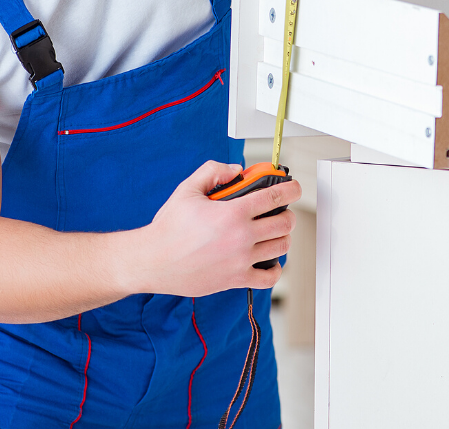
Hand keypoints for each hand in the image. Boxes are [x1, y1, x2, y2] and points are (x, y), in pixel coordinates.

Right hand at [143, 160, 301, 296]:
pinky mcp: (236, 279)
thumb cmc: (169, 227)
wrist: (153, 261)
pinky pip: (269, 277)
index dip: (291, 189)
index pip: (275, 197)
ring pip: (281, 247)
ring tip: (273, 231)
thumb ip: (214, 171)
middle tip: (280, 210)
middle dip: (287, 213)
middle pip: (285, 223)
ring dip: (283, 237)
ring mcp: (241, 260)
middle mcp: (241, 237)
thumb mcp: (188, 189)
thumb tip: (237, 170)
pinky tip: (268, 259)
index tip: (294, 188)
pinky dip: (275, 268)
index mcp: (233, 213)